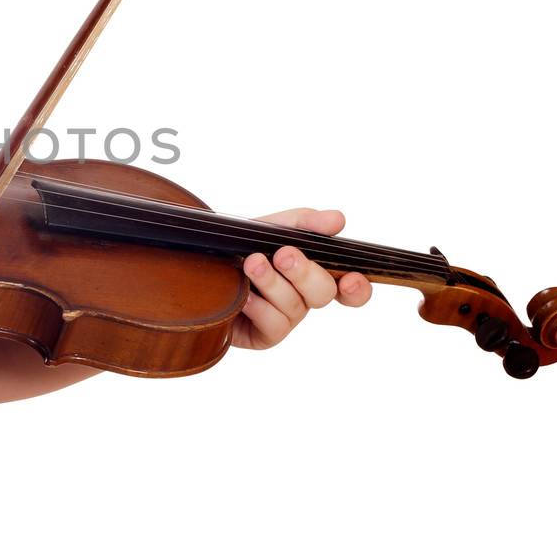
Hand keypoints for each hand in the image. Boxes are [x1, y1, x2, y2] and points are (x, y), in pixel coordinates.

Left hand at [229, 208, 371, 349]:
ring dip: (273, 283)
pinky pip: (273, 325)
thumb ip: (303, 222)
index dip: (357, 288)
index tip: (351, 278)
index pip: (349, 287)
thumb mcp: (270, 228)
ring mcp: (285, 318)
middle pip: (323, 293)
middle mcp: (303, 297)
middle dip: (305, 273)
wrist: (199, 265)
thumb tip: (338, 220)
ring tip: (251, 264)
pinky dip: (257, 305)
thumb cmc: (240, 247)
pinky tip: (242, 293)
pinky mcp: (264, 336)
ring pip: (295, 307)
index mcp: (313, 272)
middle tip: (283, 254)